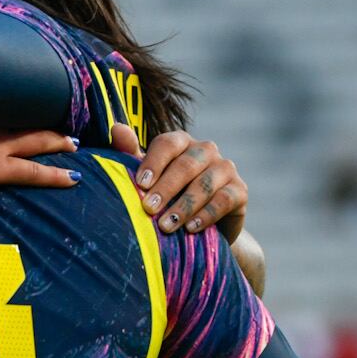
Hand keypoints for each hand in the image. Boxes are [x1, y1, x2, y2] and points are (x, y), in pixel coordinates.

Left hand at [114, 125, 246, 238]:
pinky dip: (206, 215)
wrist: (202, 226)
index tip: (140, 184)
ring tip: (166, 226)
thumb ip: (131, 154)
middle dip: (166, 188)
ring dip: (183, 206)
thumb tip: (116, 129)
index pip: (168, 143)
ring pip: (205, 184)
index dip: (154, 162)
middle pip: (186, 165)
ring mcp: (225, 169)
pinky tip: (190, 228)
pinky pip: (223, 200)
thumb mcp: (148, 178)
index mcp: (181, 142)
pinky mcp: (240, 191)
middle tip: (148, 208)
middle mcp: (206, 150)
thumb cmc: (167, 196)